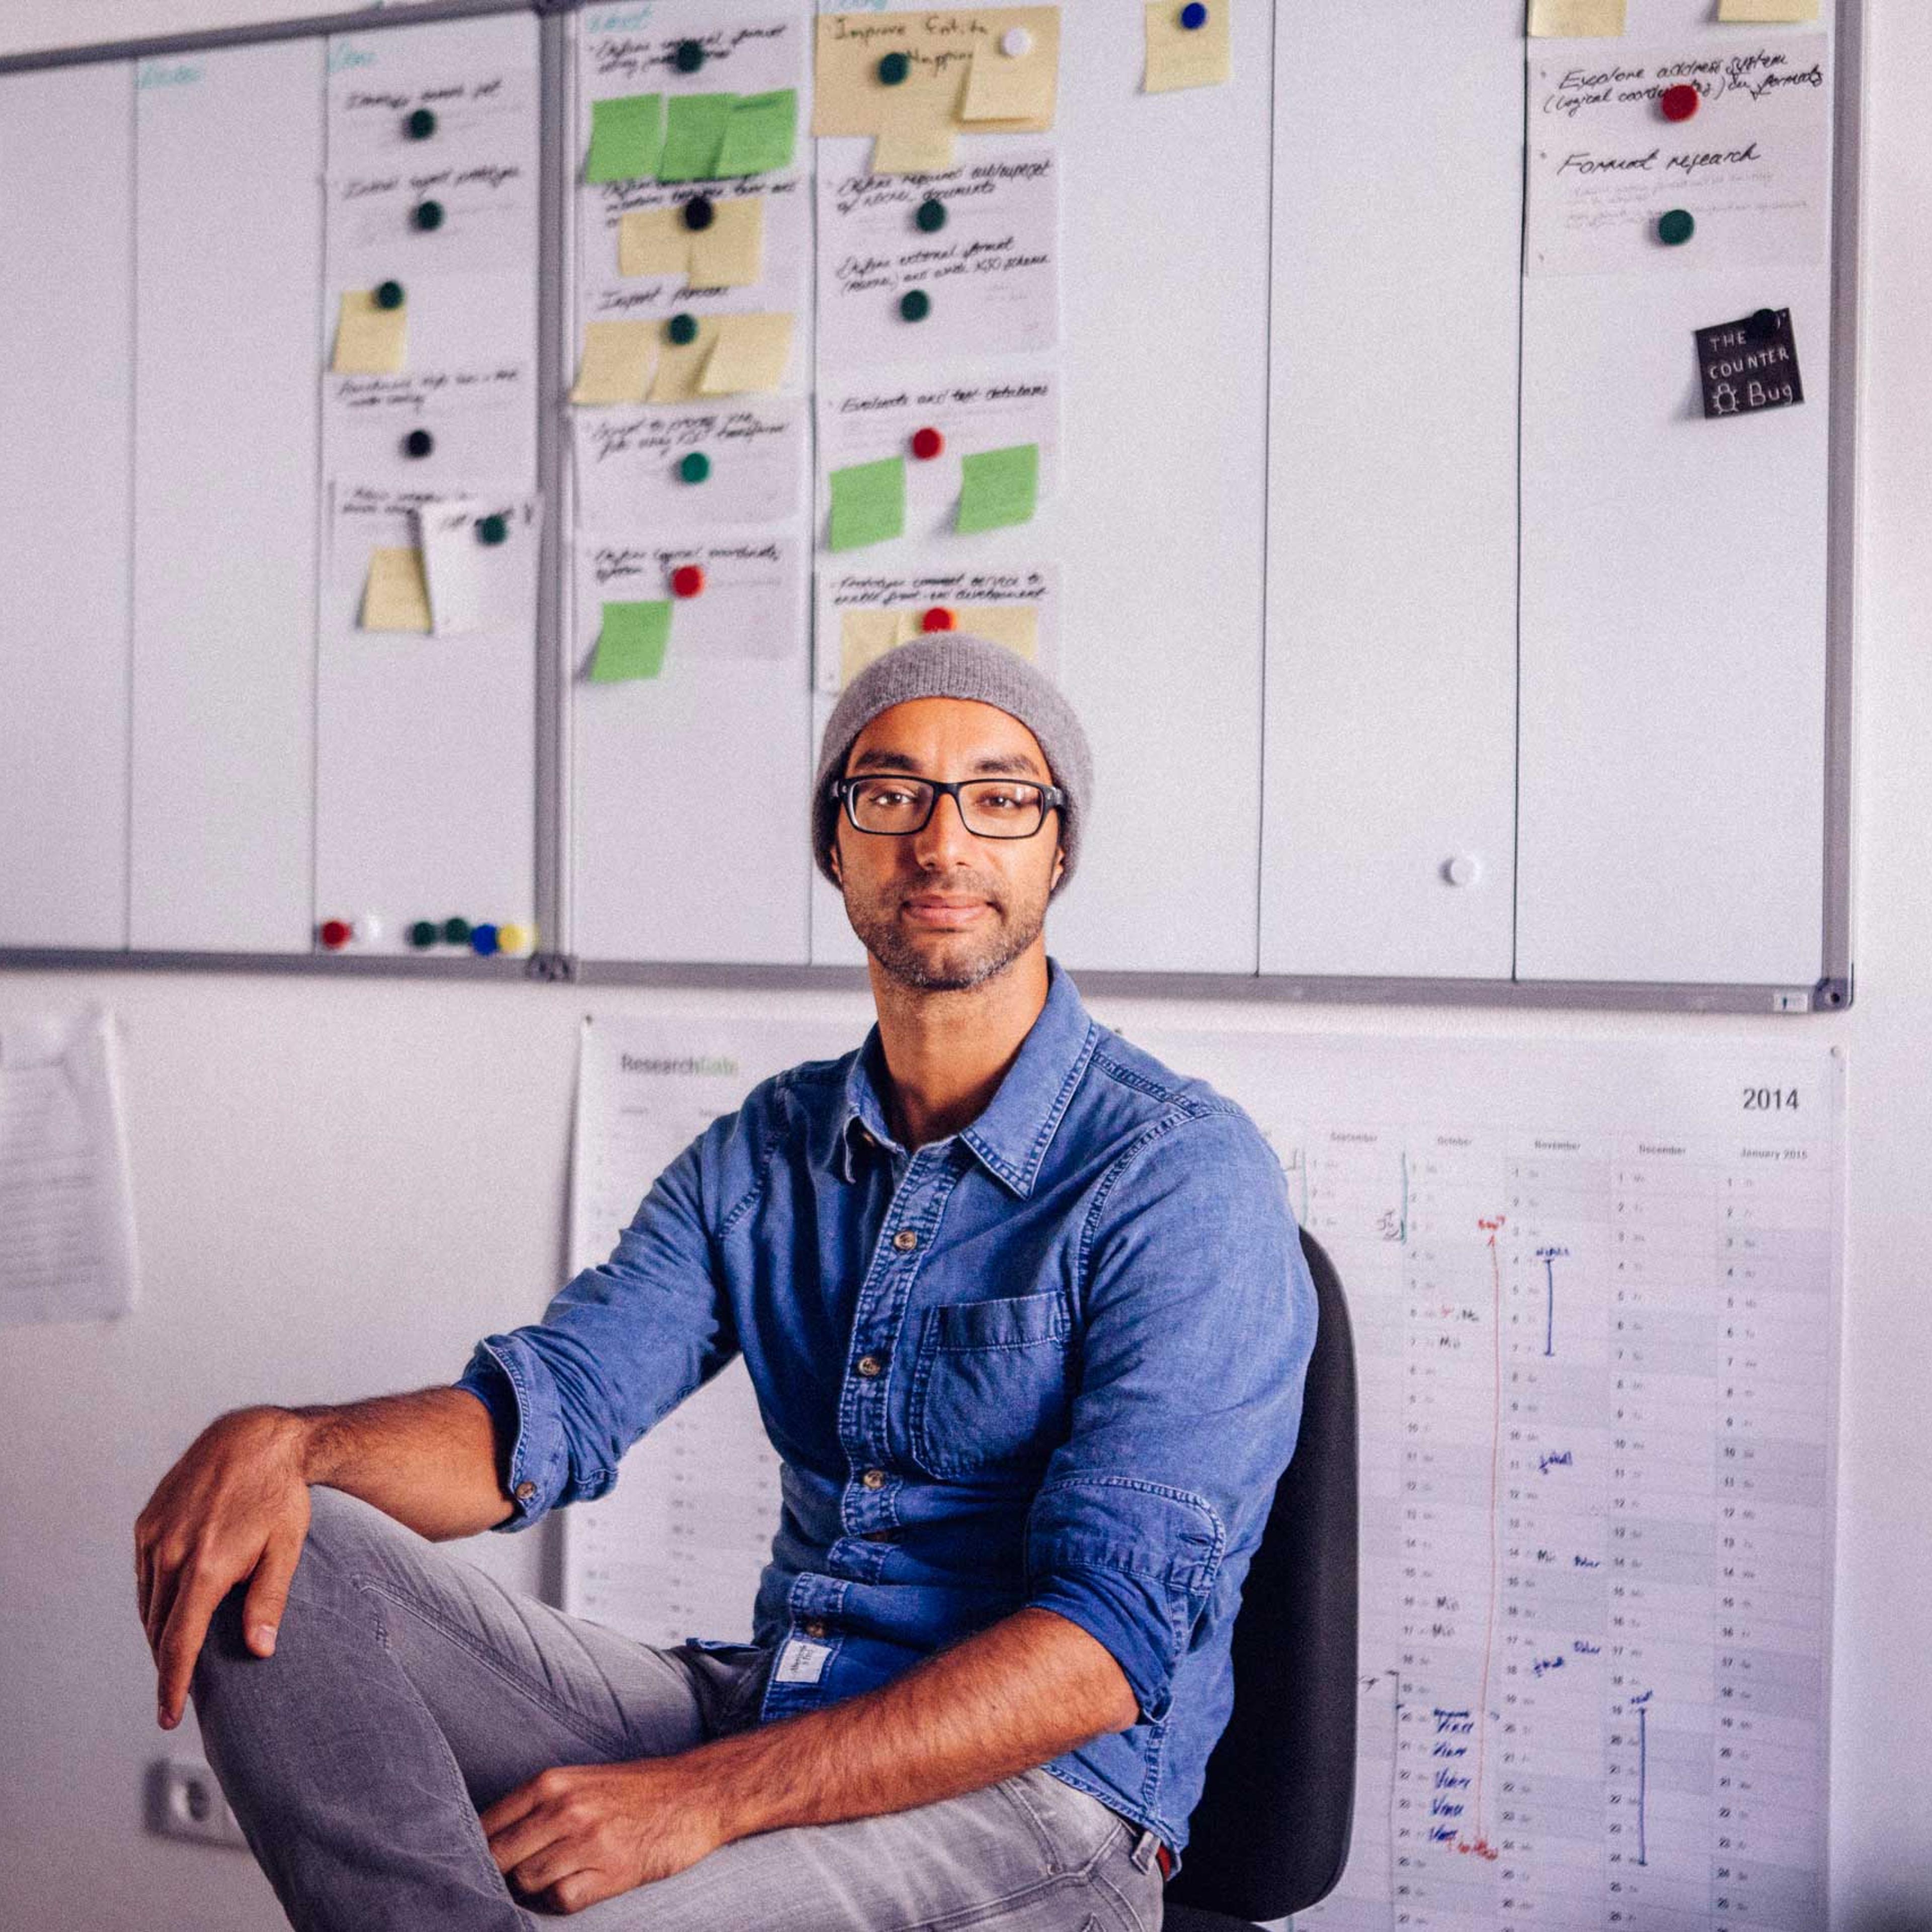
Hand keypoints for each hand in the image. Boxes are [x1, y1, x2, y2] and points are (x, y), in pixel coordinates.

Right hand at [134, 1406, 313, 1728]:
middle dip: (167, 1661)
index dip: (171, 1684)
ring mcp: (154, 1536)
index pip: (179, 1642)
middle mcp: (171, 1553)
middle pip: (158, 1628)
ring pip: (146, 1604)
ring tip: (178, 1649)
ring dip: (159, 1630)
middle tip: (181, 1685)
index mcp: (206, 1567)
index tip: (168, 1716)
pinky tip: (172, 1603)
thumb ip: (269, 1601)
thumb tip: (261, 1651)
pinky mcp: (146, 1521)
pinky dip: (153, 1597)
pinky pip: (142, 1574)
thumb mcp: (287, 1547)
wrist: (255, 1437)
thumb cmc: (280, 1494)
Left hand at [480, 1756, 731, 1914]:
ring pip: (525, 1882)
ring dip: (534, 1887)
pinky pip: (561, 1901)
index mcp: (550, 1782)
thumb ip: (536, 1805)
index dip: (474, 1850)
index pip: (485, 1825)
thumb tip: (487, 1840)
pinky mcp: (610, 1871)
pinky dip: (562, 1900)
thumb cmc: (635, 1790)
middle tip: (515, 1877)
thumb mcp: (579, 1781)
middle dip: (499, 1874)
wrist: (695, 1792)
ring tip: (558, 1875)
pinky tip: (581, 1884)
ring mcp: (586, 1840)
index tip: (476, 1863)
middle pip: (497, 1858)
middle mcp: (563, 1808)